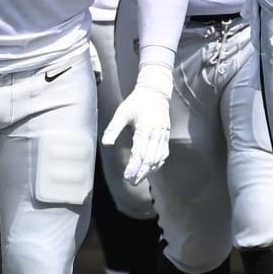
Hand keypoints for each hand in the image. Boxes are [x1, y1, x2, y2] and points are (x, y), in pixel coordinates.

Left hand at [102, 63, 172, 184]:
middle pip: (150, 158)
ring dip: (149, 170)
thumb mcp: (122, 112)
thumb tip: (106, 143)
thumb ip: (114, 128)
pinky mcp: (166, 135)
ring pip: (158, 158)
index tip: (127, 176)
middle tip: (132, 182)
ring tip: (139, 178)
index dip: (134, 167)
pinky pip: (164, 153)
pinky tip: (151, 169)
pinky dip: (158, 163)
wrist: (156, 91)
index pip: (140, 152)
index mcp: (146, 127)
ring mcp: (163, 135)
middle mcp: (157, 133)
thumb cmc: (137, 101)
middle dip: (141, 172)